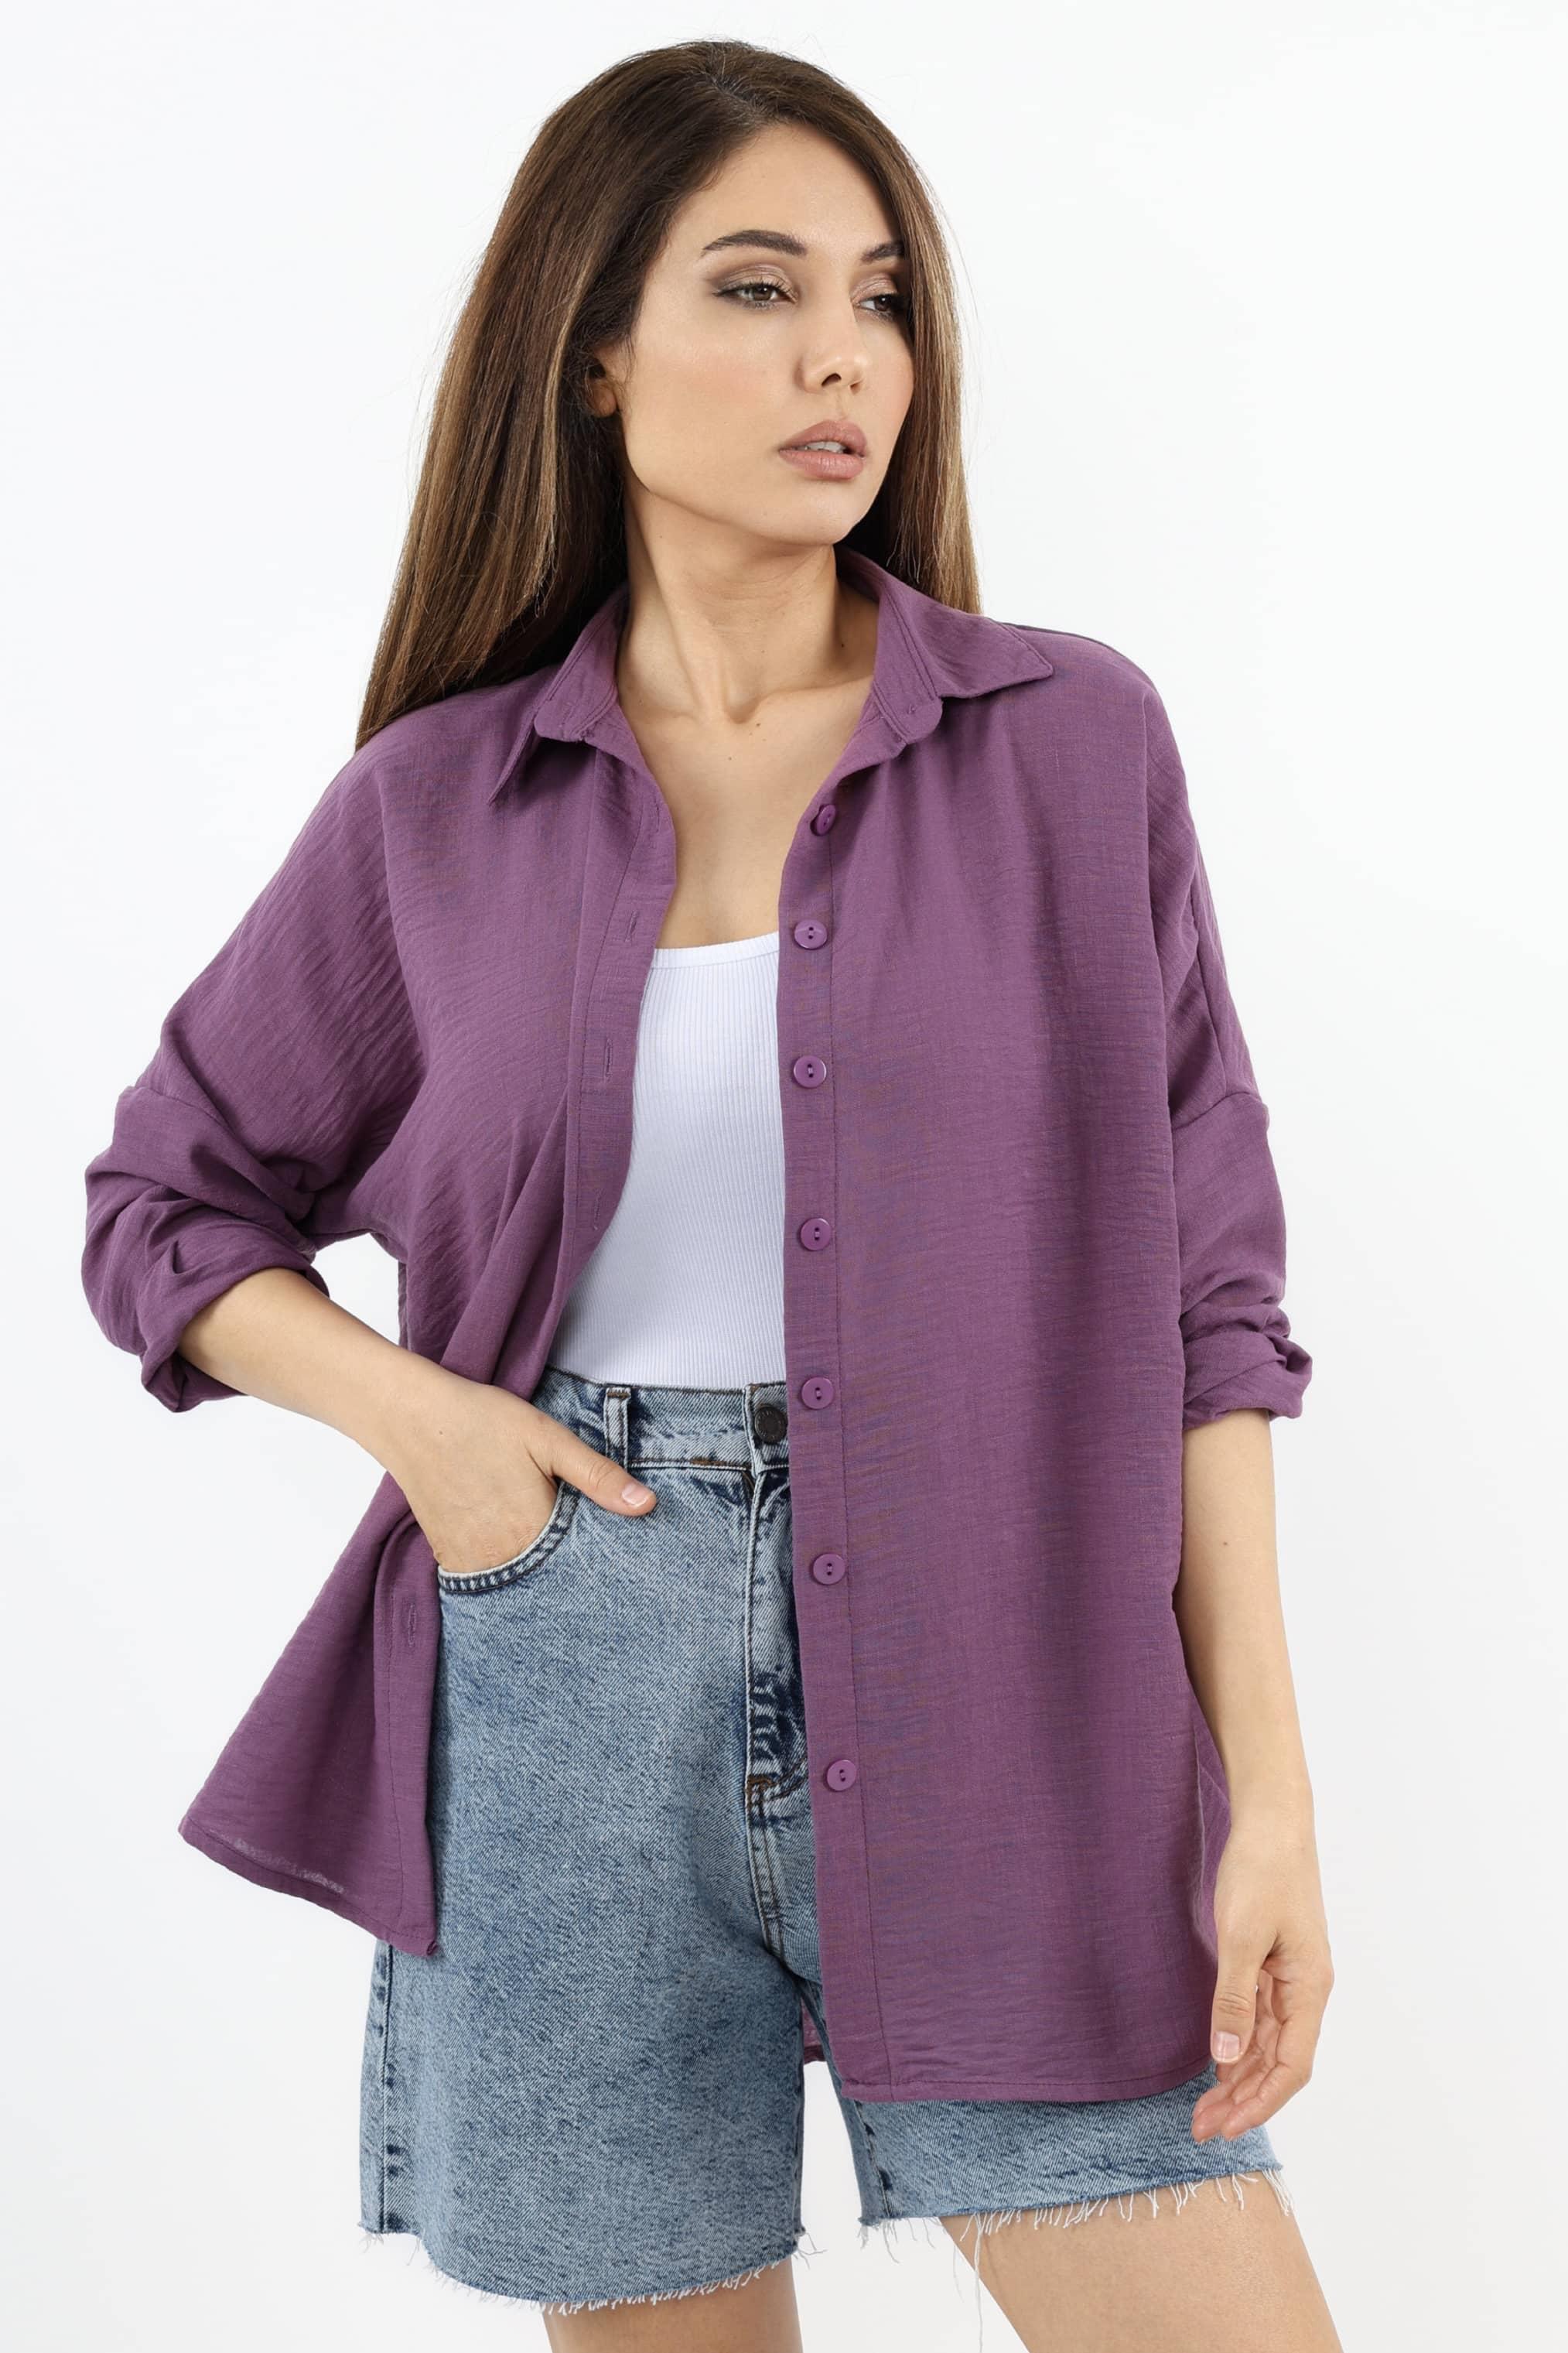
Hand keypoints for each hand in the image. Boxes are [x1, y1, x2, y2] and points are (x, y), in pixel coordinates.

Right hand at [386, 1366, 656, 1576]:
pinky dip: (505, 1569)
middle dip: (570, 1570)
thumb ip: (598, 1477)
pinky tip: (513, 1548)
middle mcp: (504, 1555)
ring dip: (537, 1573)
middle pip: (551, 1578)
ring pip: (520, 1582)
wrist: (411, 1417)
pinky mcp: (448, 1556)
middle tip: (582, 1552)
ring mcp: (472, 1561)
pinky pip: (487, 1578)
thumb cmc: (481, 1420)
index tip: (613, 1552)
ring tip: (547, 1549)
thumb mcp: (548, 1438)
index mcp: (536, 1529)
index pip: (583, 1563)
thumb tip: (647, 1505)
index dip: (600, 1558)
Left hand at [1191, 1803, 1334, 2143]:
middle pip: (1279, 2062)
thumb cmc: (1262, 1870)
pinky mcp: (1272, 1962)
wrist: (1271, 1819)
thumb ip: (1234, 1999)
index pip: (1291, 2066)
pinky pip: (1258, 2018)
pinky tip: (1216, 2065)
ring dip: (1238, 2078)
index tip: (1226, 2127)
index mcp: (1310, 1987)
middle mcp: (1306, 1989)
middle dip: (1243, 2100)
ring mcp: (1290, 1977)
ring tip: (1205, 2110)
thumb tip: (1226, 2058)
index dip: (1260, 2102)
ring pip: (1267, 2044)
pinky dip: (1237, 2045)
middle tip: (1202, 2130)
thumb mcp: (1241, 1935)